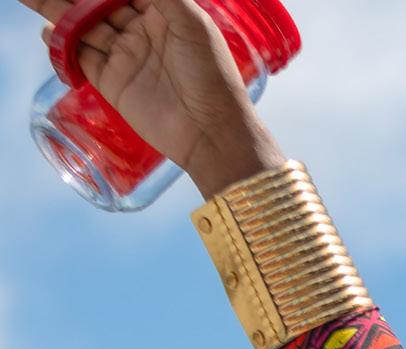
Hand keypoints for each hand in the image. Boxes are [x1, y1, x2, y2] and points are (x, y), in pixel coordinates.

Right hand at [12, 0, 280, 191]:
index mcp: (163, 13)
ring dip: (57, 11)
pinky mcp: (113, 82)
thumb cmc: (211, 75)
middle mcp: (142, 32)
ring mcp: (126, 56)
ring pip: (83, 26)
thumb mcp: (191, 23)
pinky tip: (48, 31)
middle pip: (97, 4)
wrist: (211, 133)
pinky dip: (63, 44)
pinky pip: (81, 58)